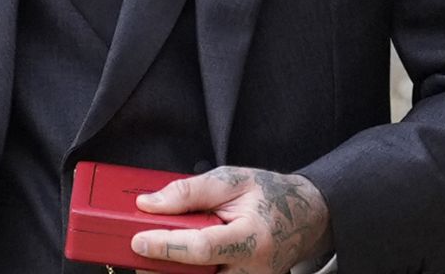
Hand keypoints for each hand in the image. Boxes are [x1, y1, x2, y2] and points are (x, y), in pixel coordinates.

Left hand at [130, 166, 331, 273]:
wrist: (305, 217)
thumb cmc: (270, 196)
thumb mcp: (231, 180)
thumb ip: (189, 192)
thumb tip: (149, 204)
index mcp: (253, 238)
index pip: (202, 248)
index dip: (166, 246)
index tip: (138, 241)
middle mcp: (253, 271)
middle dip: (163, 270)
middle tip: (138, 255)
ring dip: (173, 273)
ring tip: (153, 258)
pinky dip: (188, 273)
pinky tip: (172, 265)